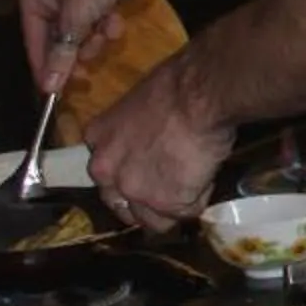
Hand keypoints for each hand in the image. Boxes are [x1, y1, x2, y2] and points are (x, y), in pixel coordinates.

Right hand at [20, 0, 155, 92]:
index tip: (53, 94)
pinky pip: (96, 22)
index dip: (45, 67)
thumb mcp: (77, 17)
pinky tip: (116, 19)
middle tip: (90, 64)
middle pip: (58, 39)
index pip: (33, 41)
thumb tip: (48, 87)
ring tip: (107, 30)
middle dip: (78, 49)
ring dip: (96, 37)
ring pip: (80, 34)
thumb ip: (62, 53)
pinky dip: (107, 24)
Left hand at [84, 56, 229, 234]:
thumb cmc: (174, 85)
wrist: (199, 96)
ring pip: (152, 220)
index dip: (128, 173)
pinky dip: (198, 200)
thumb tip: (152, 136)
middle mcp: (107, 172)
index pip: (105, 173)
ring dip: (171, 208)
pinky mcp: (166, 204)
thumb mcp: (136, 103)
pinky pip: (186, 213)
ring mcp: (135, 191)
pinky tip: (207, 178)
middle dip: (143, 201)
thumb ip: (133, 130)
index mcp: (97, 141)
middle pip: (121, 204)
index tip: (146, 169)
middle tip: (169, 187)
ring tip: (193, 186)